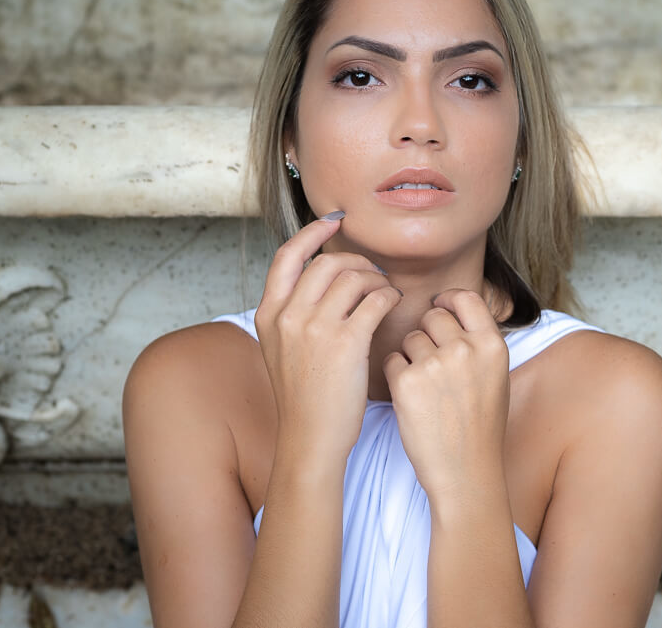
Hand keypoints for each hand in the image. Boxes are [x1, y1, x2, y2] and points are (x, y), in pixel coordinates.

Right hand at [254, 214, 402, 462]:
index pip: (287, 256)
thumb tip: (319, 281)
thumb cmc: (304, 397)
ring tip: (385, 292)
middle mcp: (288, 316)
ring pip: (353, 277)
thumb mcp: (281, 349)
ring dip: (376, 279)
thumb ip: (292, 314)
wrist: (310, 438)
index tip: (334, 223)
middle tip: (373, 274)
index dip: (312, 233)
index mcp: (268, 315)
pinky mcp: (346, 343)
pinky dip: (389, 297)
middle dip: (356, 261)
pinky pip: (375, 300)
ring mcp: (315, 328)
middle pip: (327, 262)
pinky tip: (393, 306)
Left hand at [382, 289, 510, 502]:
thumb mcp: (494, 377)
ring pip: (409, 338)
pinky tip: (411, 399)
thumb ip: (477, 343)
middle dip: (427, 333)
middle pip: (433, 316)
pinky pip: (391, 360)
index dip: (447, 299)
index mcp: (492, 345)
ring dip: (410, 356)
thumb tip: (451, 310)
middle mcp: (465, 349)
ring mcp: (435, 365)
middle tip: (432, 365)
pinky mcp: (407, 382)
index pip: (465, 298)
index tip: (438, 305)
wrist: (466, 472)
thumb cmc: (479, 427)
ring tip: (426, 389)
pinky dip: (395, 375)